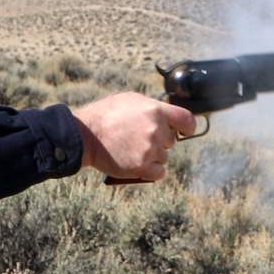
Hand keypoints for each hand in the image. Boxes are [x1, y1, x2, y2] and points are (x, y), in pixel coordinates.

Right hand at [72, 92, 197, 181]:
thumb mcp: (130, 100)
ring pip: (164, 157)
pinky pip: (158, 173)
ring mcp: (150, 149)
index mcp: (156, 110)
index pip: (186, 120)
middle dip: (159, 141)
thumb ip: (152, 107)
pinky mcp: (142, 167)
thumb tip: (166, 114)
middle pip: (171, 141)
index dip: (188, 127)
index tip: (185, 131)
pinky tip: (137, 164)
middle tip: (138, 139)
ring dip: (152, 156)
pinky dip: (150, 171)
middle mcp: (157, 130)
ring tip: (132, 150)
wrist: (86, 135)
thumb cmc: (105, 115)